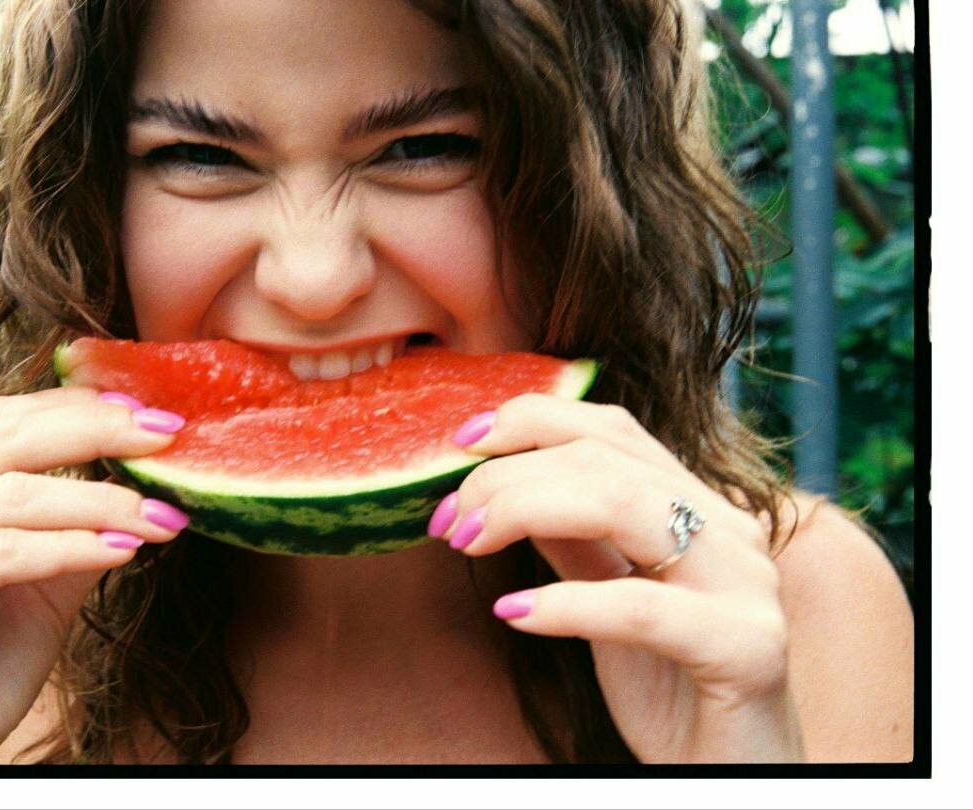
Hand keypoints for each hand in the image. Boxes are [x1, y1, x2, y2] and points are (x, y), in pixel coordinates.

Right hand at [0, 386, 190, 763]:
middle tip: (168, 436)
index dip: (80, 409)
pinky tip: (124, 552)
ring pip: (13, 497)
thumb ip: (80, 526)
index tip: (154, 415)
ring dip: (103, 502)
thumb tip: (148, 476)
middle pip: (7, 439)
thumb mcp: (47, 584)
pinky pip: (4, 553)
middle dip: (96, 430)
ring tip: (163, 516)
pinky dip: (72, 548)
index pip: (3, 422)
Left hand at [430, 395, 804, 762]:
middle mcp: (729, 530)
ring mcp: (745, 584)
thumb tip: (505, 481)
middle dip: (507, 477)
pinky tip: (512, 611)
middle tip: (448, 519)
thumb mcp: (606, 596)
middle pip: (603, 460)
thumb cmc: (671, 685)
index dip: (531, 419)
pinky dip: (566, 604)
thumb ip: (572, 538)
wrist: (734, 774)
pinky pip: (641, 608)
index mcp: (699, 507)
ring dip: (523, 512)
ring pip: (624, 507)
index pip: (611, 429)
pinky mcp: (747, 647)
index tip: (461, 440)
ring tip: (467, 543)